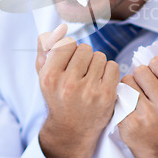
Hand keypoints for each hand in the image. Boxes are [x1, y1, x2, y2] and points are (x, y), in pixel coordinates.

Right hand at [36, 25, 119, 157]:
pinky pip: (113, 66)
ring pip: (100, 56)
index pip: (67, 43)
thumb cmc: (57, 96)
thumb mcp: (43, 73)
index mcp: (49, 76)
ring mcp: (89, 91)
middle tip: (80, 73)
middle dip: (84, 57)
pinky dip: (109, 71)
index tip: (68, 65)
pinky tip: (101, 82)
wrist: (71, 130)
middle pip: (85, 48)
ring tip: (90, 79)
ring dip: (97, 64)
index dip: (70, 52)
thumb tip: (60, 27)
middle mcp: (68, 84)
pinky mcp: (107, 95)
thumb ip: (46, 46)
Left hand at [118, 48, 157, 157]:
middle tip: (146, 89)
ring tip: (137, 97)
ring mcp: (147, 116)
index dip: (154, 67)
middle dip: (140, 76)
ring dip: (129, 86)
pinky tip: (129, 106)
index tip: (157, 78)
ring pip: (127, 81)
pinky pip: (118, 95)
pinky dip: (121, 97)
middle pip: (140, 70)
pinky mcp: (129, 123)